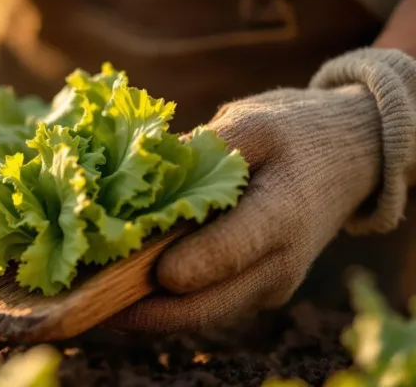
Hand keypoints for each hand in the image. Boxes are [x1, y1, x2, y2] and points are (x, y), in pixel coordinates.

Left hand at [106, 84, 385, 332]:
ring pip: (201, 316)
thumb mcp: (253, 121)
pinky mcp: (258, 291)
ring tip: (93, 294)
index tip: (127, 267)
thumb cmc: (298, 132)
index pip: (226, 253)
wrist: (350, 157)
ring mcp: (270, 285)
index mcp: (282, 215)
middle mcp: (279, 265)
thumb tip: (141, 177)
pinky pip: (207, 307)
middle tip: (88, 296)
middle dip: (143, 307)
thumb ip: (203, 152)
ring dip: (148, 311)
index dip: (177, 265)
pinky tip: (125, 285)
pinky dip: (166, 304)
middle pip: (205, 306)